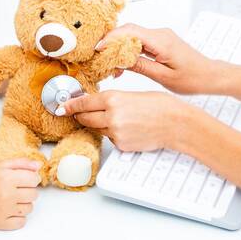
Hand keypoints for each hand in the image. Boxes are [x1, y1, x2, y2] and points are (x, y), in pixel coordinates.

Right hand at [0, 158, 42, 230]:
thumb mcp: (1, 165)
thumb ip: (21, 163)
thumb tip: (39, 165)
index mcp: (7, 178)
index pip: (34, 179)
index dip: (32, 178)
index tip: (25, 179)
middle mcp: (6, 195)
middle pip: (34, 194)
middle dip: (28, 190)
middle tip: (17, 189)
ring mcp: (4, 211)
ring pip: (29, 208)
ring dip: (24, 204)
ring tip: (12, 199)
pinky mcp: (1, 223)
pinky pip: (22, 222)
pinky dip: (19, 217)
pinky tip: (10, 210)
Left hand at [59, 90, 191, 152]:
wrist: (176, 124)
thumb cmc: (160, 106)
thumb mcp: (132, 94)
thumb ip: (113, 99)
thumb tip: (98, 103)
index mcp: (114, 99)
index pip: (83, 103)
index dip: (71, 105)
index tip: (63, 107)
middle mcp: (111, 116)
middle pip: (85, 118)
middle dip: (81, 116)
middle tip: (79, 113)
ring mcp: (116, 133)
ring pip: (97, 129)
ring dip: (99, 124)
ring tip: (115, 118)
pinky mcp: (121, 145)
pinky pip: (110, 138)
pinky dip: (113, 133)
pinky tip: (127, 128)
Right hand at [95, 24, 224, 94]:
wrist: (211, 75)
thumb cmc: (193, 78)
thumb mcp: (163, 77)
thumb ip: (140, 66)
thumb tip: (119, 60)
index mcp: (162, 41)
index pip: (130, 32)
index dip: (111, 38)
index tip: (98, 49)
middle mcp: (160, 34)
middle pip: (128, 31)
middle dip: (111, 43)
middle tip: (100, 60)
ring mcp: (160, 37)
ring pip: (132, 36)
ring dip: (119, 49)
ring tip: (111, 68)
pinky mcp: (160, 42)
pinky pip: (140, 42)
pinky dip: (128, 51)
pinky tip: (123, 66)